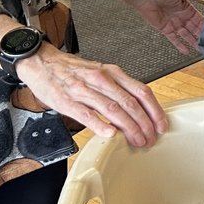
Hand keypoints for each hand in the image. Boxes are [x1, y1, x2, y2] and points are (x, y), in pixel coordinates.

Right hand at [16, 43, 166, 147]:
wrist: (41, 62)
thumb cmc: (72, 70)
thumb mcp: (100, 73)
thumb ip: (118, 88)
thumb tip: (137, 108)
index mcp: (112, 72)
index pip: (141, 91)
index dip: (154, 110)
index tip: (161, 125)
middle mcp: (102, 79)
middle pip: (130, 103)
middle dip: (144, 124)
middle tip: (151, 138)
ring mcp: (84, 90)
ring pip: (113, 109)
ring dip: (129, 128)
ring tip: (137, 141)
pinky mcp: (67, 101)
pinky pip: (86, 114)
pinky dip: (100, 125)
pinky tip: (110, 134)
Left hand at [130, 0, 203, 53]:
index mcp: (187, 8)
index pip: (199, 19)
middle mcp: (182, 17)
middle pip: (194, 28)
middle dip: (201, 36)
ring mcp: (174, 24)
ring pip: (186, 35)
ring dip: (193, 42)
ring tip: (200, 50)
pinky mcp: (165, 29)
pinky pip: (174, 39)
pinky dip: (179, 45)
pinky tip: (186, 51)